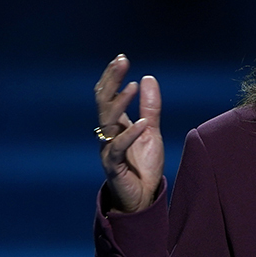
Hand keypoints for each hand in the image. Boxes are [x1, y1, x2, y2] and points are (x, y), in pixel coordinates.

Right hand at [95, 55, 163, 212]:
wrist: (143, 198)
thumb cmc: (143, 166)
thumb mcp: (152, 131)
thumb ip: (150, 107)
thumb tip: (148, 78)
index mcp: (115, 125)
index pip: (108, 95)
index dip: (113, 76)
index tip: (121, 58)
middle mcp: (107, 134)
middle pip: (103, 102)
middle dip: (111, 81)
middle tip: (121, 61)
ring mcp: (109, 149)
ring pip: (107, 121)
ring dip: (119, 103)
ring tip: (133, 86)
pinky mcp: (114, 166)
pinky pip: (118, 148)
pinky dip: (130, 134)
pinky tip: (143, 123)